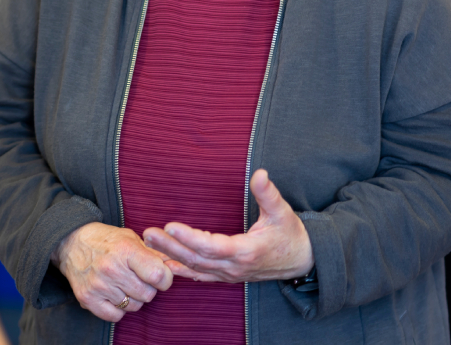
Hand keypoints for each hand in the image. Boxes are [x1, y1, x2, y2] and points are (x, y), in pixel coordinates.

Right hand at [52, 222, 172, 321]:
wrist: (71, 242)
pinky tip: (113, 293)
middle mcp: (111, 269)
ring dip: (133, 298)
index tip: (159, 275)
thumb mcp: (131, 237)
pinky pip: (116, 316)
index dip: (164, 278)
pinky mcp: (88, 299)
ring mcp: (98, 286)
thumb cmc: (106, 240)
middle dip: (147, 288)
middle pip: (148, 294)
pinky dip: (118, 308)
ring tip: (123, 283)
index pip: (158, 275)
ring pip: (134, 306)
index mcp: (125, 250)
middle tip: (137, 277)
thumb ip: (153, 252)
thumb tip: (176, 265)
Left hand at [143, 170, 312, 282]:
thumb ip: (268, 194)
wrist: (302, 261)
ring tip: (148, 242)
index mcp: (246, 251)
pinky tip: (165, 263)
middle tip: (147, 232)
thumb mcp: (282, 212)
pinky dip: (182, 271)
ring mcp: (230, 274)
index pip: (212, 246)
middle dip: (170, 245)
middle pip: (196, 258)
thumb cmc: (291, 234)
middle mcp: (234, 267)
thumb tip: (260, 173)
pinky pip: (201, 276)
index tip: (170, 226)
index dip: (189, 237)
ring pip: (195, 267)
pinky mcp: (228, 276)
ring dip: (171, 254)